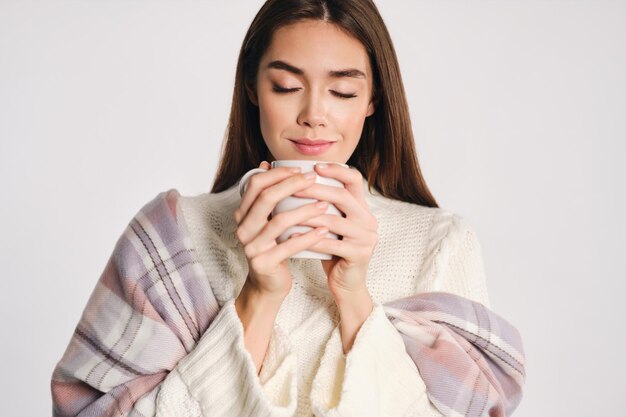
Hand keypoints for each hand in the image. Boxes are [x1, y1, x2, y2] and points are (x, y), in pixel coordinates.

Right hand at [234, 161, 330, 300]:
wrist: (268, 284)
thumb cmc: (273, 247)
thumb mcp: (267, 220)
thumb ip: (267, 195)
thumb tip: (265, 163)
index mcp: (242, 213)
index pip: (256, 184)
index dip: (278, 174)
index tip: (301, 170)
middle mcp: (243, 228)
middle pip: (266, 198)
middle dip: (292, 185)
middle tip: (314, 179)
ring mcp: (251, 246)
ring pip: (279, 221)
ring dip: (305, 210)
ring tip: (325, 204)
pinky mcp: (264, 263)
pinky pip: (289, 246)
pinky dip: (308, 237)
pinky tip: (324, 231)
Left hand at [293, 163, 377, 301]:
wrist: (347, 283)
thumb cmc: (334, 250)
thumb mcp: (331, 224)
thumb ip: (321, 205)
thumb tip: (292, 182)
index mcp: (363, 208)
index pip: (354, 179)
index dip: (336, 170)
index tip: (314, 167)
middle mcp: (368, 220)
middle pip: (342, 197)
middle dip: (315, 190)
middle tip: (293, 188)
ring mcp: (366, 238)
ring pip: (334, 221)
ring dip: (308, 216)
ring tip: (287, 213)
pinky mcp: (358, 255)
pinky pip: (330, 245)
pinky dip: (309, 240)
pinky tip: (290, 238)